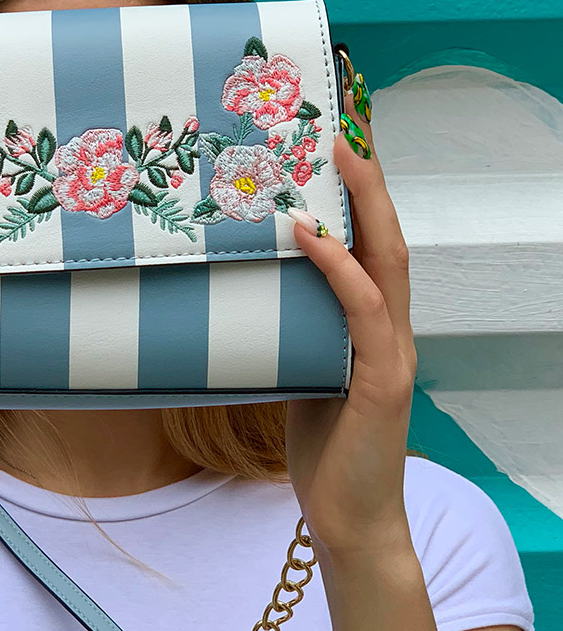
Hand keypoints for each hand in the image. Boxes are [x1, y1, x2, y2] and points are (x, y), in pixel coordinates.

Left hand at [285, 82, 417, 557]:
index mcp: (367, 319)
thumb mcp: (295, 366)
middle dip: (367, 172)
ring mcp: (391, 351)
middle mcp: (388, 325)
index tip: (334, 131)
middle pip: (385, 230)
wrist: (348, 517)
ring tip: (335, 150)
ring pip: (387, 258)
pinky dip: (339, 268)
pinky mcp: (382, 382)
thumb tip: (240, 283)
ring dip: (362, 201)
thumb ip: (284, 323)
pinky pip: (363, 311)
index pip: (368, 237)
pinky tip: (310, 234)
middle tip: (343, 113)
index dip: (357, 184)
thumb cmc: (319, 441)